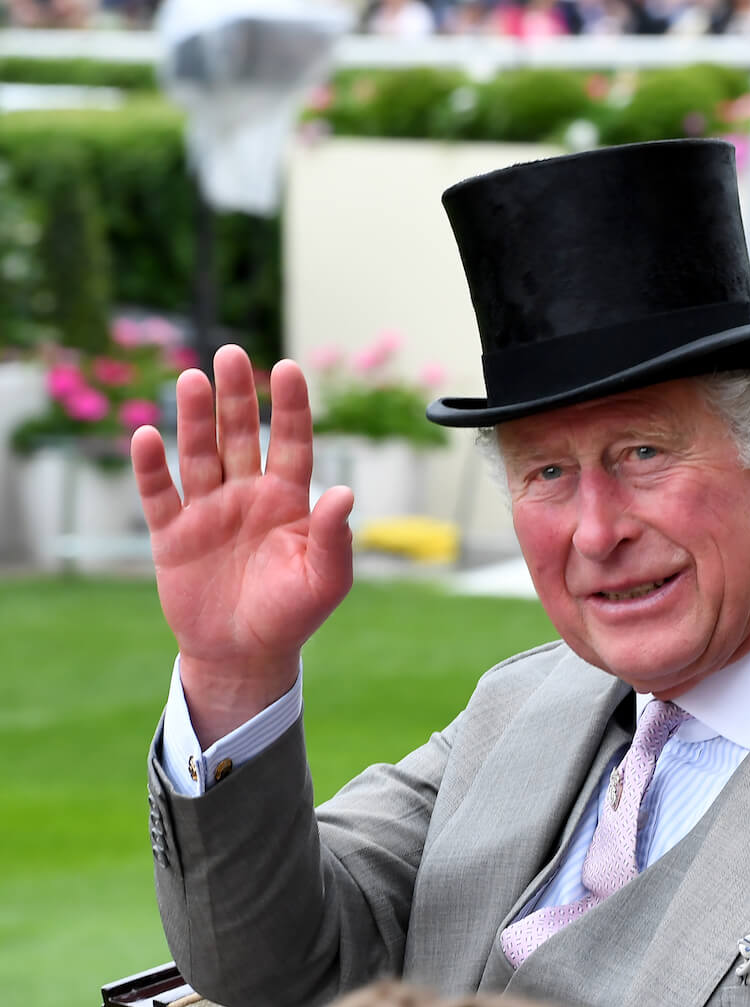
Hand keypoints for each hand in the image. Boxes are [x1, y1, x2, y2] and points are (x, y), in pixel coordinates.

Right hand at [132, 344, 354, 743]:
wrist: (244, 654)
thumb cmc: (292, 614)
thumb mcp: (326, 580)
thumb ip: (334, 537)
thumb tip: (345, 492)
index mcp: (288, 500)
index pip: (292, 442)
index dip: (289, 407)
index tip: (287, 368)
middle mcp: (247, 495)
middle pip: (240, 435)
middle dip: (237, 396)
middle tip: (230, 353)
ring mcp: (208, 511)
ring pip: (199, 454)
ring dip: (195, 418)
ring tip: (192, 378)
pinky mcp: (172, 535)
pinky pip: (159, 494)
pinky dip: (151, 467)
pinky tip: (147, 435)